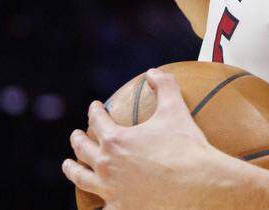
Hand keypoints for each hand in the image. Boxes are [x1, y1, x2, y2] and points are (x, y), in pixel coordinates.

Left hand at [63, 69, 228, 208]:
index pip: (97, 121)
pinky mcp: (120, 209)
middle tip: (76, 135)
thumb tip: (154, 72)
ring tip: (69, 165)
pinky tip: (96, 202)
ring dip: (72, 170)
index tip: (95, 106)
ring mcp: (110, 190)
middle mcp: (106, 165)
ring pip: (82, 179)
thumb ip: (165, 86)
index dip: (95, 111)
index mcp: (115, 140)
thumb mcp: (176, 110)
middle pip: (83, 150)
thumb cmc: (186, 147)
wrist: (199, 184)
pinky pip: (100, 208)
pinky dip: (95, 203)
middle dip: (78, 140)